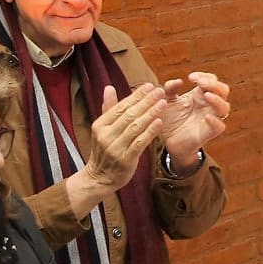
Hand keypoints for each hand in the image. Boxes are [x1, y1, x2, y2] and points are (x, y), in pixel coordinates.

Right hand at [71, 83, 167, 207]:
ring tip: (163, 103)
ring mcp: (115, 148)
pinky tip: (159, 122)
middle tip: (160, 90)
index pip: (120, 106)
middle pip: (129, 115)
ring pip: (135, 127)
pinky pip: (140, 142)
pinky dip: (150, 131)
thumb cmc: (104, 150)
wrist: (100, 177)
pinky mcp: (125, 159)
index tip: (149, 86)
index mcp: (100, 125)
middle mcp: (106, 135)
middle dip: (146, 101)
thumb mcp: (102, 129)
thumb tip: (109, 87)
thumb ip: (108, 108)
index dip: (136, 95)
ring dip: (151, 113)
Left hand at [159, 71, 231, 159]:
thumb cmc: (170, 121)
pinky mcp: (208, 133)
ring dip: (218, 100)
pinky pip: (219, 127)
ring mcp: (210, 119)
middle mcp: (208, 106)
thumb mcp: (166, 101)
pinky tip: (206, 116)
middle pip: (223, 91)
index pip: (211, 81)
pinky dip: (215, 121)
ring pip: (225, 108)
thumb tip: (178, 82)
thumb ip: (169, 89)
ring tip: (206, 95)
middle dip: (214, 84)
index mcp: (200, 96)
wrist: (168, 143)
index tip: (191, 77)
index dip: (204, 76)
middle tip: (200, 83)